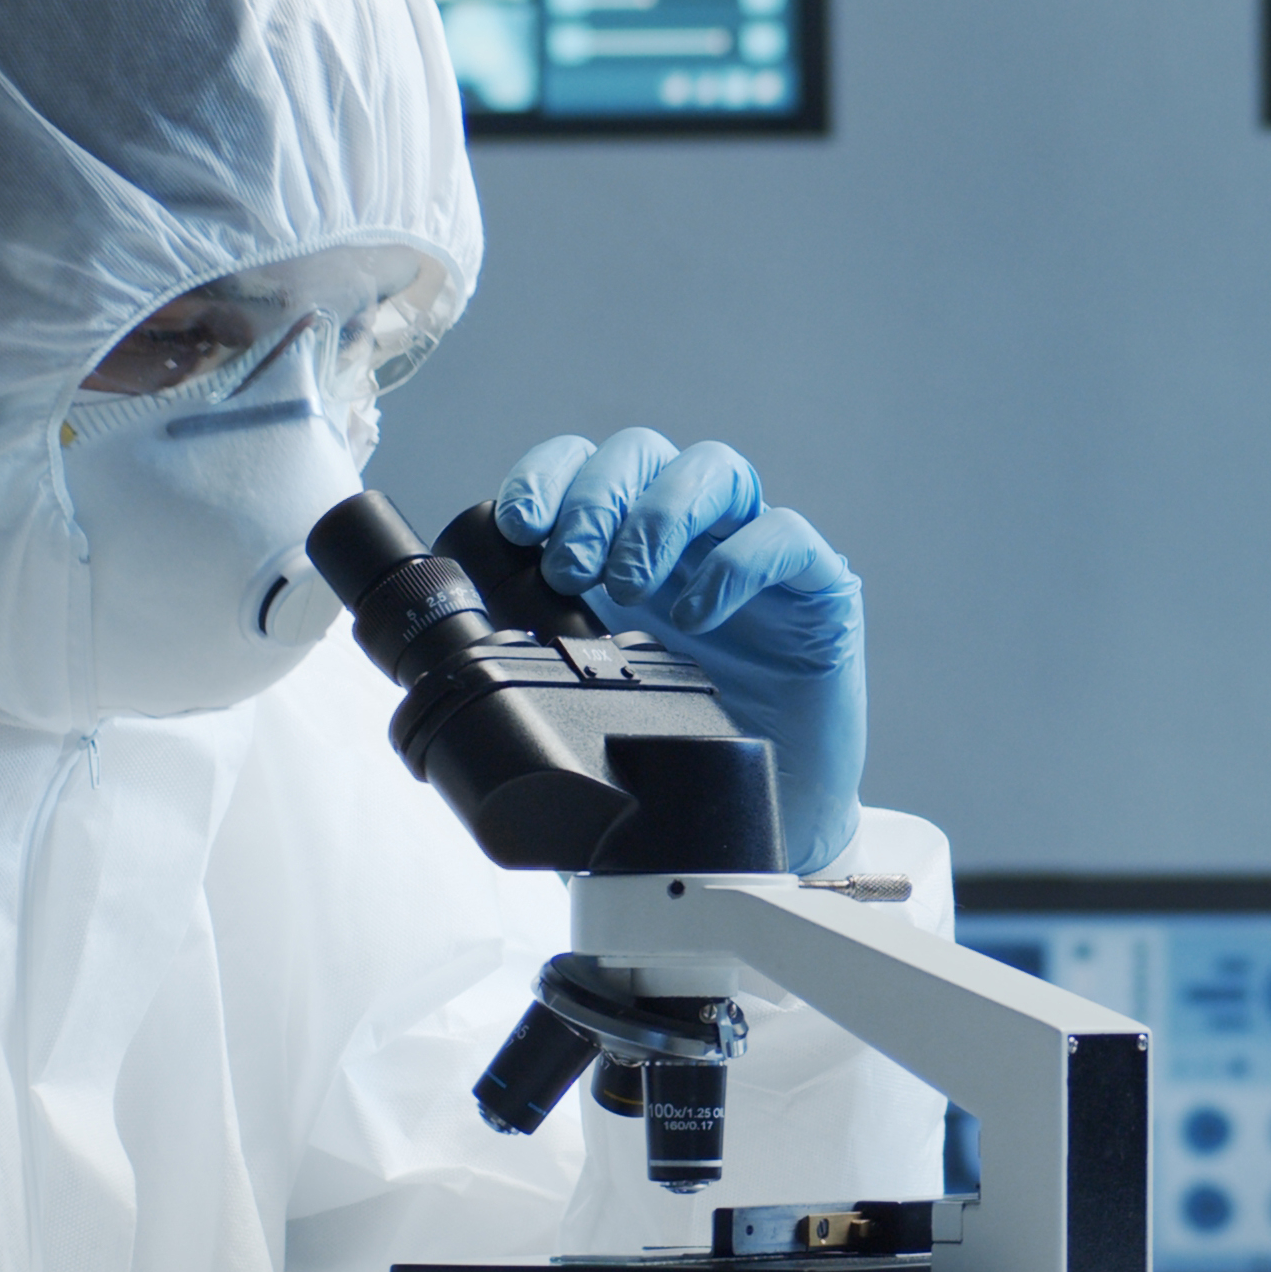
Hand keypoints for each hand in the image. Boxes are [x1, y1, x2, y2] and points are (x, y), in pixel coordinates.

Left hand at [494, 430, 865, 872]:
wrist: (770, 818)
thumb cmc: (679, 750)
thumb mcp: (590, 696)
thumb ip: (536, 657)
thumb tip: (453, 648)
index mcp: (626, 547)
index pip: (584, 468)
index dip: (548, 476)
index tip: (517, 526)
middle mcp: (691, 538)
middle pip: (643, 454)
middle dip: (596, 497)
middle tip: (570, 568)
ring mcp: (754, 557)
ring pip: (716, 471)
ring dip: (659, 515)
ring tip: (629, 585)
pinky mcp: (817, 590)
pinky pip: (785, 538)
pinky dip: (736, 563)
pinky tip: (696, 615)